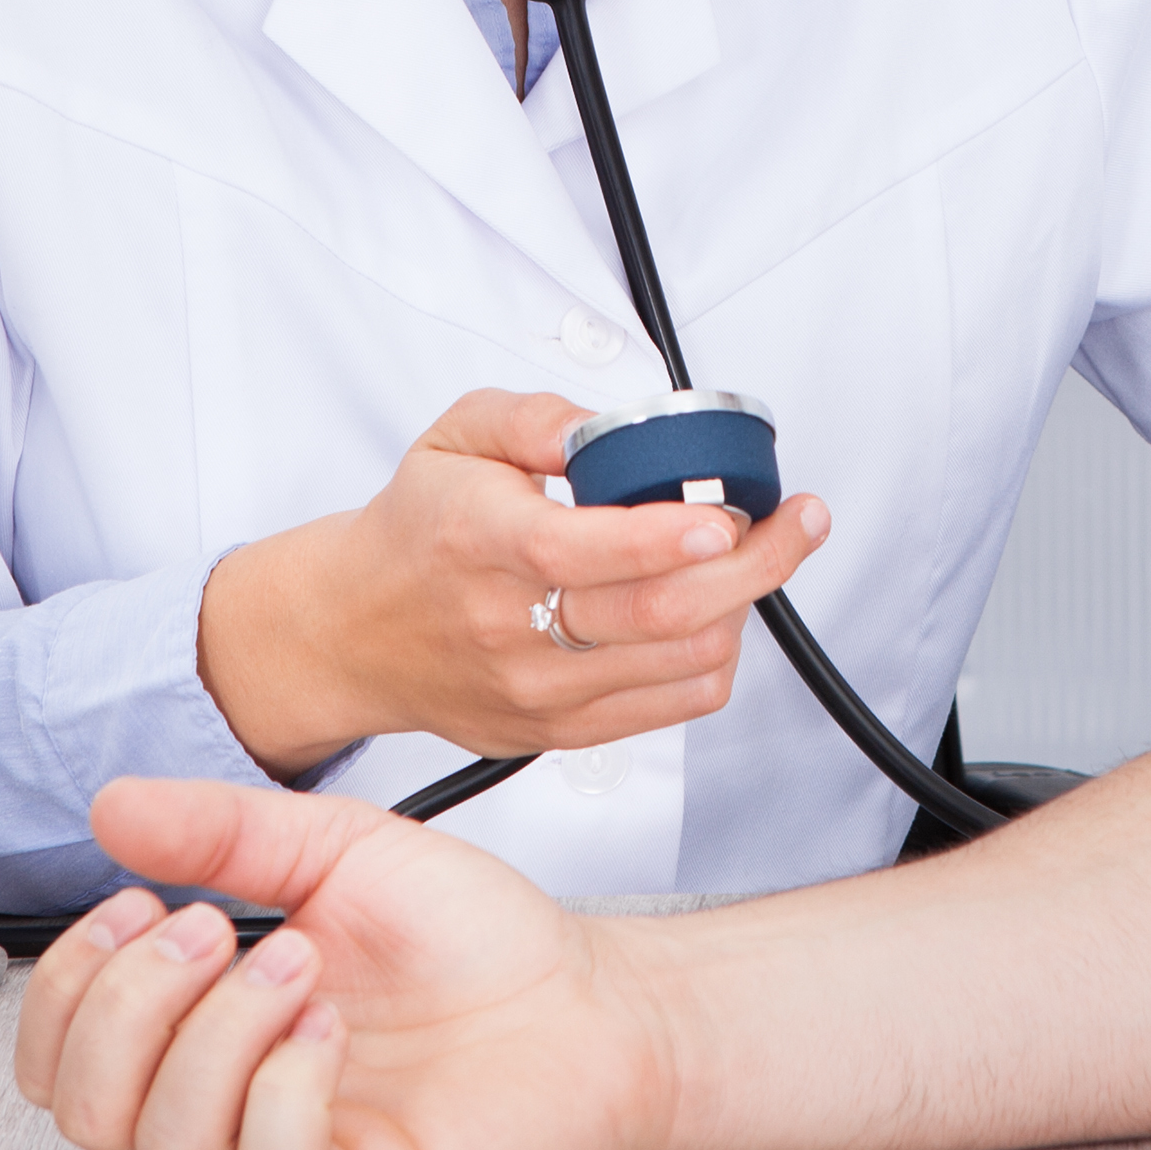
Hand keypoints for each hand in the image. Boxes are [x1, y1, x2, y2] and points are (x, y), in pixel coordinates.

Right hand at [15, 777, 659, 1149]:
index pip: (59, 1054)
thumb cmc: (475, 940)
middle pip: (82, 1108)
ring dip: (214, 1032)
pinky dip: (281, 1087)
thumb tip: (114, 806)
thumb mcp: (340, 851)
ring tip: (301, 963)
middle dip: (125, 1003)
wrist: (595, 999)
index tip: (138, 902)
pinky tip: (331, 1030)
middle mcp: (230, 1105)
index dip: (67, 982)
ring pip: (163, 1141)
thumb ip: (226, 831)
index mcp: (207, 1031)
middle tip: (210, 930)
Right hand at [197, 386, 829, 773]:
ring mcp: (535, 692)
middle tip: (798, 523)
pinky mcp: (554, 733)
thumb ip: (531, 416)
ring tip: (756, 560)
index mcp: (480, 541)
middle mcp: (507, 627)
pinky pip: (668, 710)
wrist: (351, 633)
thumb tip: (597, 426)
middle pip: (656, 615)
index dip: (665, 539)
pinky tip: (714, 614)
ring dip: (741, 608)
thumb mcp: (454, 436)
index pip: (580, 553)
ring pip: (677, 665)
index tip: (729, 518)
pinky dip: (713, 659)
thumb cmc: (416, 528)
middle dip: (753, 567)